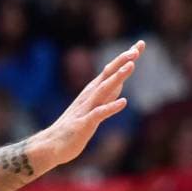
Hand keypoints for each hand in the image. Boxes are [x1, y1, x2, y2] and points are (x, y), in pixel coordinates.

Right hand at [33, 41, 141, 170]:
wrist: (51, 145)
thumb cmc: (73, 127)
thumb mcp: (93, 108)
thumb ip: (106, 96)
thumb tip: (119, 84)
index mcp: (92, 92)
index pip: (110, 71)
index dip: (125, 58)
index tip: (140, 44)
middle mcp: (89, 97)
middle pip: (107, 75)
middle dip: (121, 62)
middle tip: (136, 49)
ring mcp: (86, 109)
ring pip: (103, 90)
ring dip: (117, 77)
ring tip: (131, 66)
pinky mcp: (84, 124)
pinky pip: (99, 114)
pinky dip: (111, 107)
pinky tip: (123, 102)